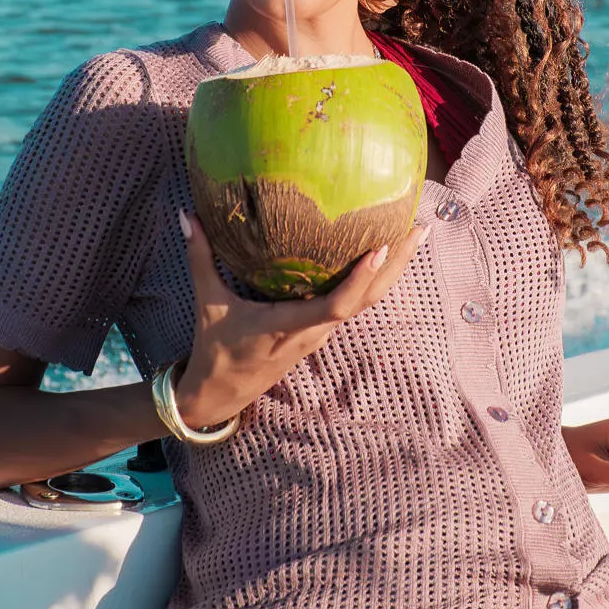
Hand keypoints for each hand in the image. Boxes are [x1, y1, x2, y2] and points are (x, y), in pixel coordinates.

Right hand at [172, 209, 427, 428]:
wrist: (221, 394)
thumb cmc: (215, 348)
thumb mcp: (207, 302)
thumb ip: (201, 257)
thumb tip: (188, 214)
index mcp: (288, 325)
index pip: (335, 305)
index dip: (360, 280)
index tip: (381, 249)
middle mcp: (313, 331)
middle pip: (367, 300)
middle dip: (397, 265)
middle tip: (420, 227)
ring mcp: (321, 334)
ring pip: (367, 302)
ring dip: (393, 271)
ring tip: (414, 232)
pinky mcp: (321, 332)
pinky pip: (356, 303)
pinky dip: (375, 279)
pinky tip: (386, 253)